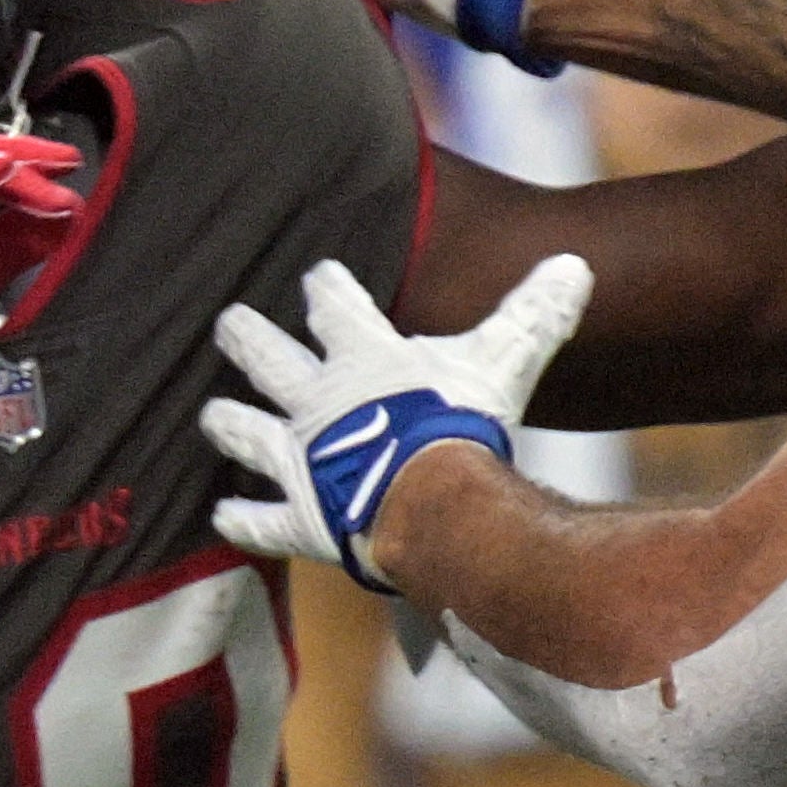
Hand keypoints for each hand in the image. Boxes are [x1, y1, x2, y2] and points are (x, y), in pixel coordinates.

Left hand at [202, 253, 588, 590]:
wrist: (431, 498)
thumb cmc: (465, 421)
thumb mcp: (507, 357)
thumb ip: (534, 314)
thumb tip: (575, 265)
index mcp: (362, 359)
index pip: (337, 308)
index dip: (327, 289)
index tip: (317, 276)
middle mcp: (318, 404)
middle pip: (269, 361)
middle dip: (248, 339)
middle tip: (229, 322)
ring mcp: (301, 462)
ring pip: (250, 436)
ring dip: (230, 425)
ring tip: (211, 415)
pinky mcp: (300, 518)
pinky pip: (260, 521)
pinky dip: (241, 521)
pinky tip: (221, 517)